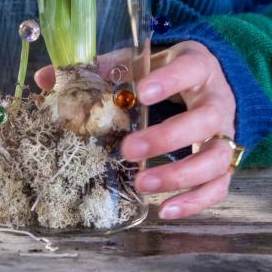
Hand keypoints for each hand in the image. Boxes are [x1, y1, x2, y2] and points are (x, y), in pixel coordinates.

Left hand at [35, 41, 236, 219]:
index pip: (189, 69)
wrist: (210, 81)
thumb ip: (100, 68)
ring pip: (215, 158)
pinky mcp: (225, 162)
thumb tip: (45, 79)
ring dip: (180, 175)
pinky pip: (219, 186)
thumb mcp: (140, 61)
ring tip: (143, 184)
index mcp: (197, 66)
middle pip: (204, 120)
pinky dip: (196, 201)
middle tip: (128, 149)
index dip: (169, 80)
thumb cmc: (167, 72)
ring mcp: (226, 133)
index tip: (141, 92)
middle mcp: (218, 100)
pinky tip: (166, 210)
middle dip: (167, 137)